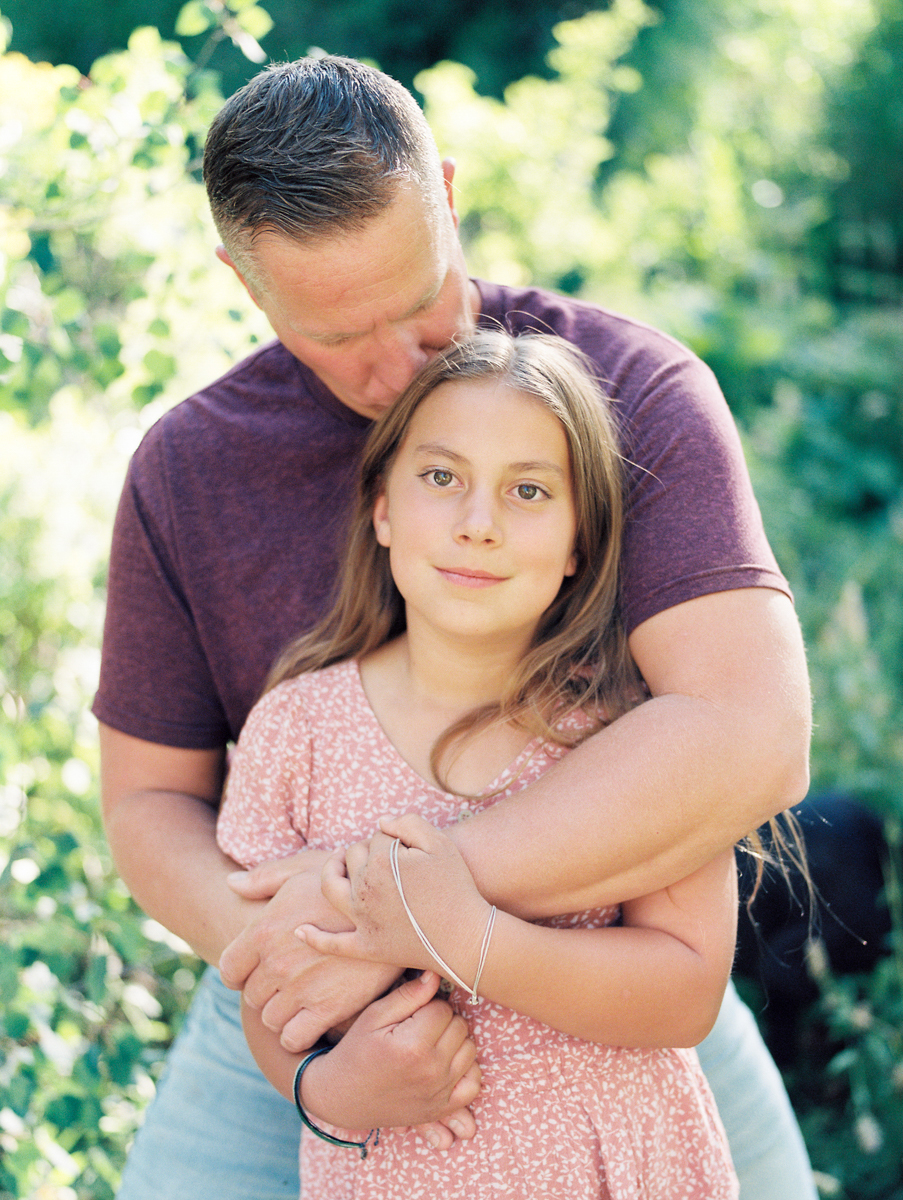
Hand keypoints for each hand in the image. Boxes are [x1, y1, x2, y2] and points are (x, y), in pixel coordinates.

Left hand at [220, 851, 399, 1049]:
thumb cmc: (348, 882)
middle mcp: (276, 964)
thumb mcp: (305, 868)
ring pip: (270, 1019)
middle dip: (266, 988)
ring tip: (303, 996)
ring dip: (282, 1011)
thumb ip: (264, 877)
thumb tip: (231, 883)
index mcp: (264, 930)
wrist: (399, 906)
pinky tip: (312, 1016)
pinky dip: (298, 1032)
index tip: (257, 967)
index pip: (229, 969)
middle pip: (251, 996)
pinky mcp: (329, 1010)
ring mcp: (301, 990)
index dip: (241, 970)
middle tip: (289, 977)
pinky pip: (294, 1037)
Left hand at [297, 814, 490, 984]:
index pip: (376, 837)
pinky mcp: (366, 947)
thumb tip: (380, 823)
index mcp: (380, 861)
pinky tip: (299, 931)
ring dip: (330, 872)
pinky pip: (333, 943)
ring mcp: (361, 920)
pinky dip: (314, 937)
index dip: (394, 838)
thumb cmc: (456, 886)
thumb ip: (407, 822)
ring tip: (337, 864)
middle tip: (387, 857)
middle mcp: (363, 889)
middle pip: (352, 857)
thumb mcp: (439, 843)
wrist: (466, 937)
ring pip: (333, 887)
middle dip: (365, 850)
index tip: (413, 850)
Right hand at [300, 970, 479, 1146]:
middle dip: (443, 1021)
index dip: (428, 1005)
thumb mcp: (374, 1016)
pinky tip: (448, 1063)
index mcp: (413, 1046)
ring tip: (431, 1043)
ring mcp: (439, 1092)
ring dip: (455, 1042)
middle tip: (420, 1027)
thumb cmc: (356, 1050)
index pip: (443, 1008)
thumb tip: (435, 975)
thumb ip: (408, 995)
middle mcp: (431, 1071)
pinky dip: (466, 1070)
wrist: (342, 1096)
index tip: (412, 1014)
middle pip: (460, 1026)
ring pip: (470, 1049)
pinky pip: (474, 1083)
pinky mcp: (442, 1108)